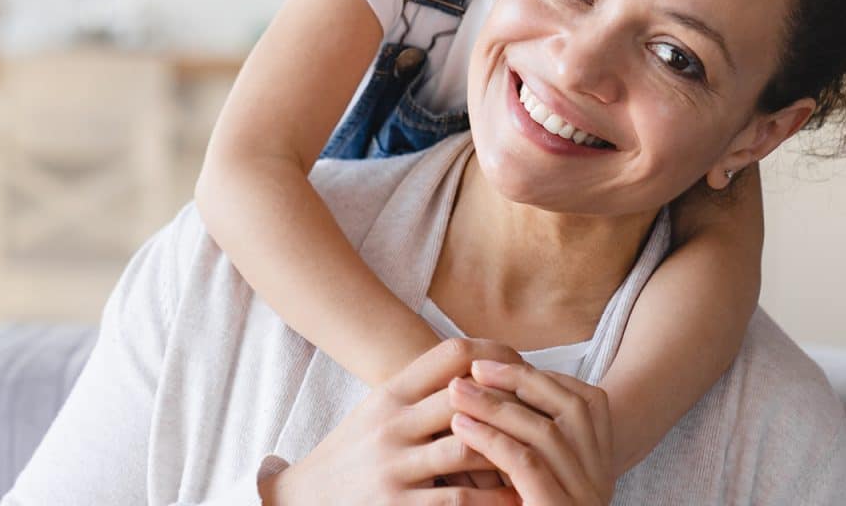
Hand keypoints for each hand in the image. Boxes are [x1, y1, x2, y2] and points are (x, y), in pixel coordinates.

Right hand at [265, 339, 525, 504]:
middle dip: (509, 404)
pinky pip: (459, 499)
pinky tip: (516, 499)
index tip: (520, 366)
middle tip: (543, 415)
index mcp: (389, 394)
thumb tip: (479, 369)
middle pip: (466, 397)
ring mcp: (393, 467)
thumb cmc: (353, 454)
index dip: (492, 354)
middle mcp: (390, 425)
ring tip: (537, 458)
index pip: (449, 354)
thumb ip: (420, 393)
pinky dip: (494, 500)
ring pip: (468, 448)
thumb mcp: (378, 412)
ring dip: (507, 453)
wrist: (303, 501)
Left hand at [447, 361, 615, 505]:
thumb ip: (523, 434)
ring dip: (496, 406)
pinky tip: (460, 426)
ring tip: (455, 392)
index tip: (491, 363)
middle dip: (518, 382)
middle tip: (471, 368)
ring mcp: (584, 497)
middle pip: (569, 409)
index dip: (537, 377)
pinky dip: (492, 439)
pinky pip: (526, 465)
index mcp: (600, 462)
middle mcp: (601, 479)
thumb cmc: (514, 503)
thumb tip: (489, 381)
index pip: (584, 401)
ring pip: (545, 433)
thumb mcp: (527, 471)